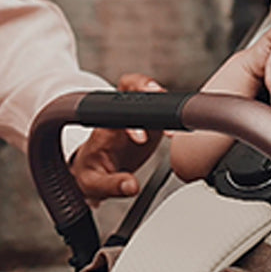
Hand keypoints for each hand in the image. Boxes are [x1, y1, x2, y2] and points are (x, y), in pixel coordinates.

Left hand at [69, 73, 163, 201]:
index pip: (113, 112)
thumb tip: (132, 186)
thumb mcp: (95, 184)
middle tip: (158, 104)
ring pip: (148, 91)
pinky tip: (178, 126)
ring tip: (175, 119)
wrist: (94, 168)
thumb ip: (112, 185)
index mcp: (104, 128)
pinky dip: (172, 110)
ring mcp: (136, 115)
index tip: (141, 139)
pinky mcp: (150, 121)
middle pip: (129, 86)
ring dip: (162, 98)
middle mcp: (119, 115)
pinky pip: (161, 106)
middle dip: (145, 87)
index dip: (130, 121)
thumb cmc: (92, 172)